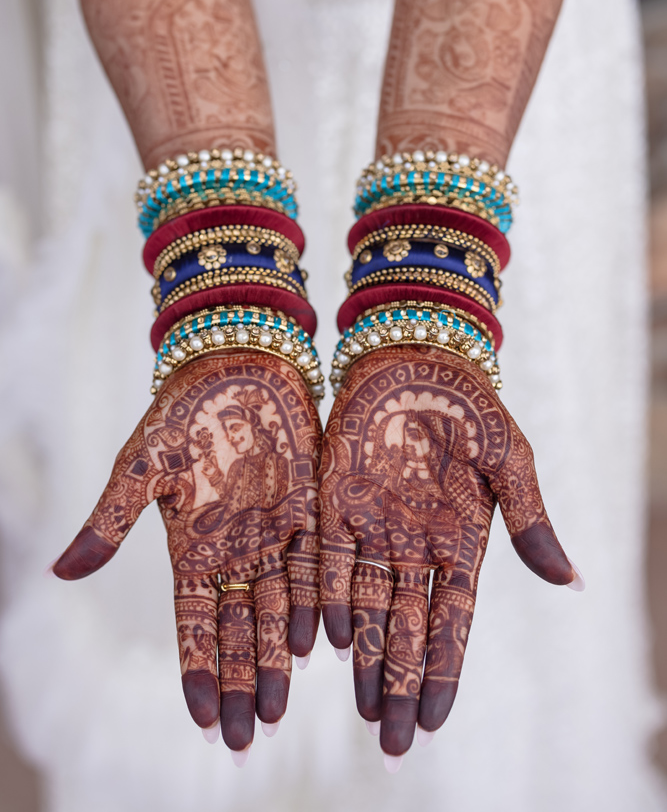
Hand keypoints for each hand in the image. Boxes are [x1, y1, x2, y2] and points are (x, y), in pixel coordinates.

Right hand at [54, 352, 320, 750]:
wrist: (236, 364)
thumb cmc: (182, 410)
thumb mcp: (141, 466)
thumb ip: (111, 520)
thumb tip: (58, 573)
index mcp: (191, 547)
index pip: (194, 625)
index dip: (199, 672)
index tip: (208, 722)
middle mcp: (234, 551)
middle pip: (240, 632)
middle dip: (244, 685)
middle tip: (253, 740)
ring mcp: (274, 533)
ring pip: (280, 610)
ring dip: (281, 660)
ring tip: (284, 709)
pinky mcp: (310, 509)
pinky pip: (316, 566)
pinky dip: (321, 603)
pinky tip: (326, 642)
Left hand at [319, 345, 575, 756]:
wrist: (414, 355)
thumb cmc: (470, 404)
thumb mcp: (510, 460)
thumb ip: (530, 521)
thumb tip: (573, 583)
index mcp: (458, 542)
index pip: (451, 622)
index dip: (443, 672)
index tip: (434, 722)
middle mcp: (413, 546)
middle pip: (405, 628)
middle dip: (401, 684)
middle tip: (391, 742)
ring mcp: (372, 527)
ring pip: (364, 606)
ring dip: (365, 658)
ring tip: (362, 708)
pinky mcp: (333, 503)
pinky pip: (327, 562)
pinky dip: (325, 601)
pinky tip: (325, 643)